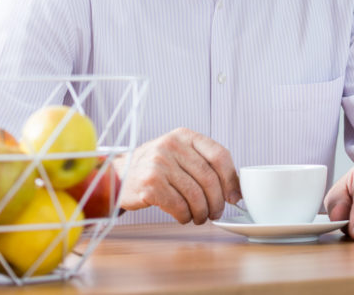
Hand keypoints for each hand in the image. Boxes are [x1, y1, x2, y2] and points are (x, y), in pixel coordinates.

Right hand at [115, 127, 239, 224]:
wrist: (117, 175)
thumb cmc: (156, 168)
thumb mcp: (178, 154)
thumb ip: (203, 163)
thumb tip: (235, 188)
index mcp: (185, 135)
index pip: (219, 155)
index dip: (231, 179)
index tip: (234, 197)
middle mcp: (172, 145)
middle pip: (209, 178)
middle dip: (217, 201)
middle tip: (216, 213)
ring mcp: (159, 164)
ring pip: (195, 194)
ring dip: (201, 212)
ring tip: (200, 217)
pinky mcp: (149, 184)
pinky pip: (178, 205)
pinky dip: (185, 215)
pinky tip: (184, 217)